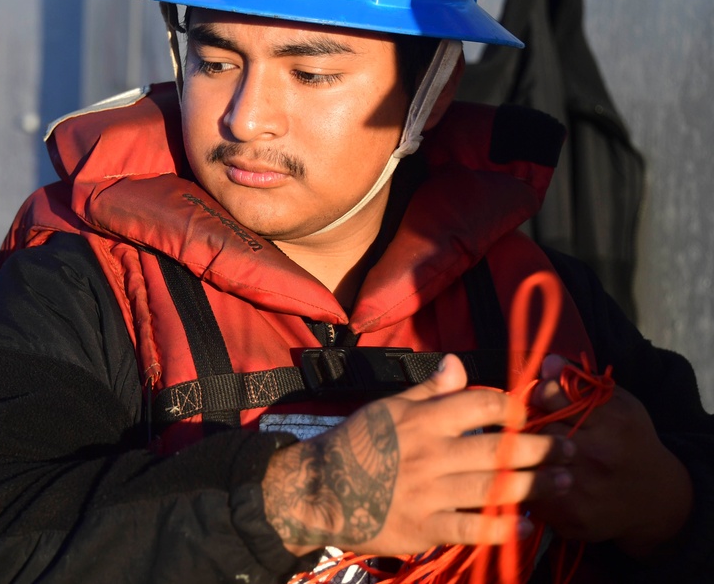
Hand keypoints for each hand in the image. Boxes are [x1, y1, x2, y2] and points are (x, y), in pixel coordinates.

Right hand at [262, 354, 573, 556]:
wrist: (319, 489)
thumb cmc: (356, 444)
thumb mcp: (388, 407)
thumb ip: (428, 390)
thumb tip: (457, 363)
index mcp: (422, 419)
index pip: (479, 404)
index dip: (513, 406)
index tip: (532, 412)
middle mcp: (430, 453)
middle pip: (498, 448)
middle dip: (540, 447)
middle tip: (570, 448)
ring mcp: (428, 493)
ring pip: (492, 487)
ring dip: (533, 484)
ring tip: (564, 482)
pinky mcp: (424, 527)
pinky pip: (471, 528)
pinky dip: (501, 526)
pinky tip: (526, 523)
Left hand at [526, 355, 693, 556]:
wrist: (655, 499)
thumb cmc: (630, 443)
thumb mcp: (618, 405)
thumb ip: (582, 383)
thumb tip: (547, 361)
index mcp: (612, 423)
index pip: (551, 397)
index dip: (539, 395)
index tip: (541, 398)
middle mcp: (599, 456)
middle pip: (537, 430)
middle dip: (528, 425)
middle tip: (530, 425)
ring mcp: (585, 490)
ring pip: (529, 463)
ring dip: (523, 456)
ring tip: (529, 450)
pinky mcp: (572, 518)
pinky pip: (531, 495)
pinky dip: (529, 484)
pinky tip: (539, 478)